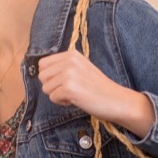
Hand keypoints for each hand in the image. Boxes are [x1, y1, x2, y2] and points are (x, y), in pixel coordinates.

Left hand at [37, 49, 153, 134]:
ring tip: (75, 94)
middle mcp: (69, 61)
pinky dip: (62, 103)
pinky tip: (77, 100)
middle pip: (42, 76)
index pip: (42, 64)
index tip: (65, 81)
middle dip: (52, 87)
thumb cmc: (97, 88)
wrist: (116, 100)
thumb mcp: (80, 69)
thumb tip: (41, 72)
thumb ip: (63, 67)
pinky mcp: (69, 88)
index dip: (51, 77)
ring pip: (46, 88)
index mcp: (71, 54)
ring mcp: (69, 73)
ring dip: (58, 95)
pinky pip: (52, 98)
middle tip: (70, 89)